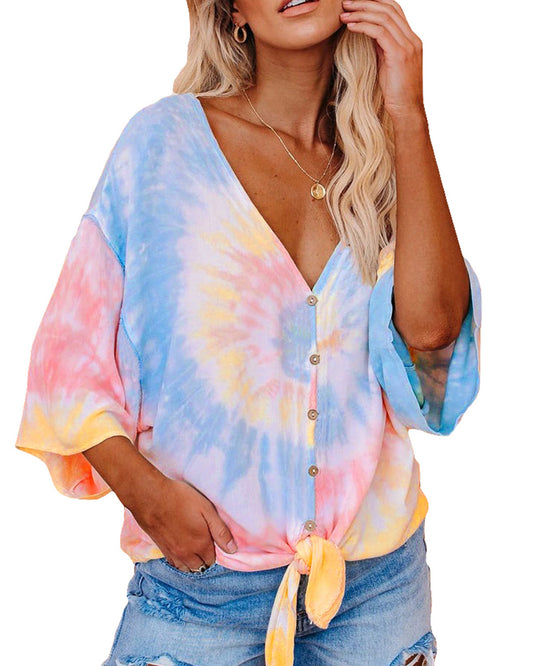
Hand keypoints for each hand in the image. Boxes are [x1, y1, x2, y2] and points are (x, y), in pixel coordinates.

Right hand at [128, 475, 237, 571]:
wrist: (151, 496)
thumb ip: (220, 531)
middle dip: (205, 558)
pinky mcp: (161, 549)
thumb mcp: (206, 509)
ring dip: (192, 562)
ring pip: (186, 568)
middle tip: (204, 542)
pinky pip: (174, 564)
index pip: (212, 559)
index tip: (212, 538)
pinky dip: (180, 561)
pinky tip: (180, 549)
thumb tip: (233, 550)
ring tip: (193, 547)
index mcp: (200, 544)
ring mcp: (172, 553)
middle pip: (200, 566)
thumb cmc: (180, 498)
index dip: (215, 550)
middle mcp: (186, 554)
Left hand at [339, 0, 424, 119]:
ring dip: (361, 13)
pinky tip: (350, 26)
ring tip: (344, 14)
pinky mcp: (399, 55)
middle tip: (346, 3)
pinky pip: (380, 32)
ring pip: (384, 17)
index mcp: (411, 40)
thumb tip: (369, 34)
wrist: (407, 110)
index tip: (356, 3)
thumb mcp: (388, 64)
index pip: (395, 10)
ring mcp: (407, 46)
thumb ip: (382, 47)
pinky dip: (363, 26)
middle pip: (389, 8)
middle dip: (366, 3)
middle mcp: (412, 39)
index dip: (375, 2)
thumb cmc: (396, 92)